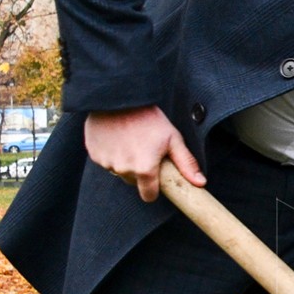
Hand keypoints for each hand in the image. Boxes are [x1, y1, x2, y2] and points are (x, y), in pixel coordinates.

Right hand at [84, 106, 203, 202]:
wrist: (119, 98)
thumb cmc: (149, 118)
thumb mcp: (173, 139)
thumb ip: (186, 164)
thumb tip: (200, 183)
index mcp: (144, 170)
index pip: (149, 195)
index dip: (154, 188)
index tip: (156, 177)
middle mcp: (123, 170)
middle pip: (133, 182)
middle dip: (140, 171)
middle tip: (145, 149)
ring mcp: (106, 162)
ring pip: (119, 170)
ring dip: (124, 161)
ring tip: (130, 140)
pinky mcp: (93, 153)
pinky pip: (105, 160)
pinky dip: (111, 153)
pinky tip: (116, 137)